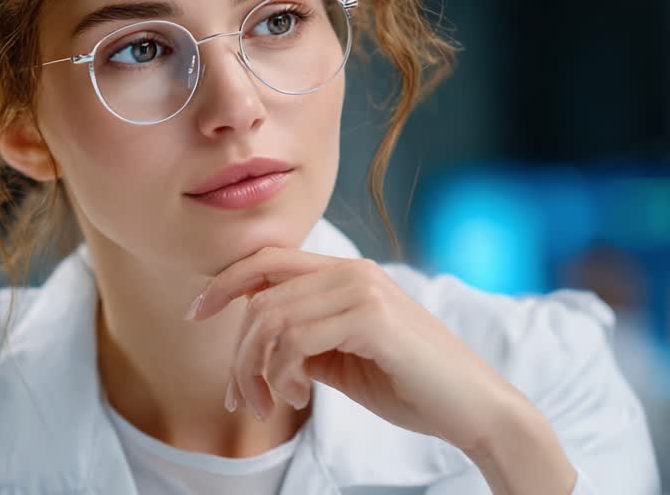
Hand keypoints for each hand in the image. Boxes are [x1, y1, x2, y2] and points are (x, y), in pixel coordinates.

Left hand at [184, 246, 520, 449]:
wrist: (474, 410)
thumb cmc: (411, 387)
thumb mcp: (342, 360)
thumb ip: (304, 341)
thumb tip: (260, 344)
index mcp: (348, 273)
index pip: (268, 259)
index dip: (225, 281)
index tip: (195, 313)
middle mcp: (353, 271)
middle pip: (260, 291)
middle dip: (237, 349)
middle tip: (240, 399)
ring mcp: (363, 289)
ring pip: (270, 318)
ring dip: (255, 370)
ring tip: (269, 404)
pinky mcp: (371, 317)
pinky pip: (294, 340)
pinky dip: (283, 374)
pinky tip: (301, 396)